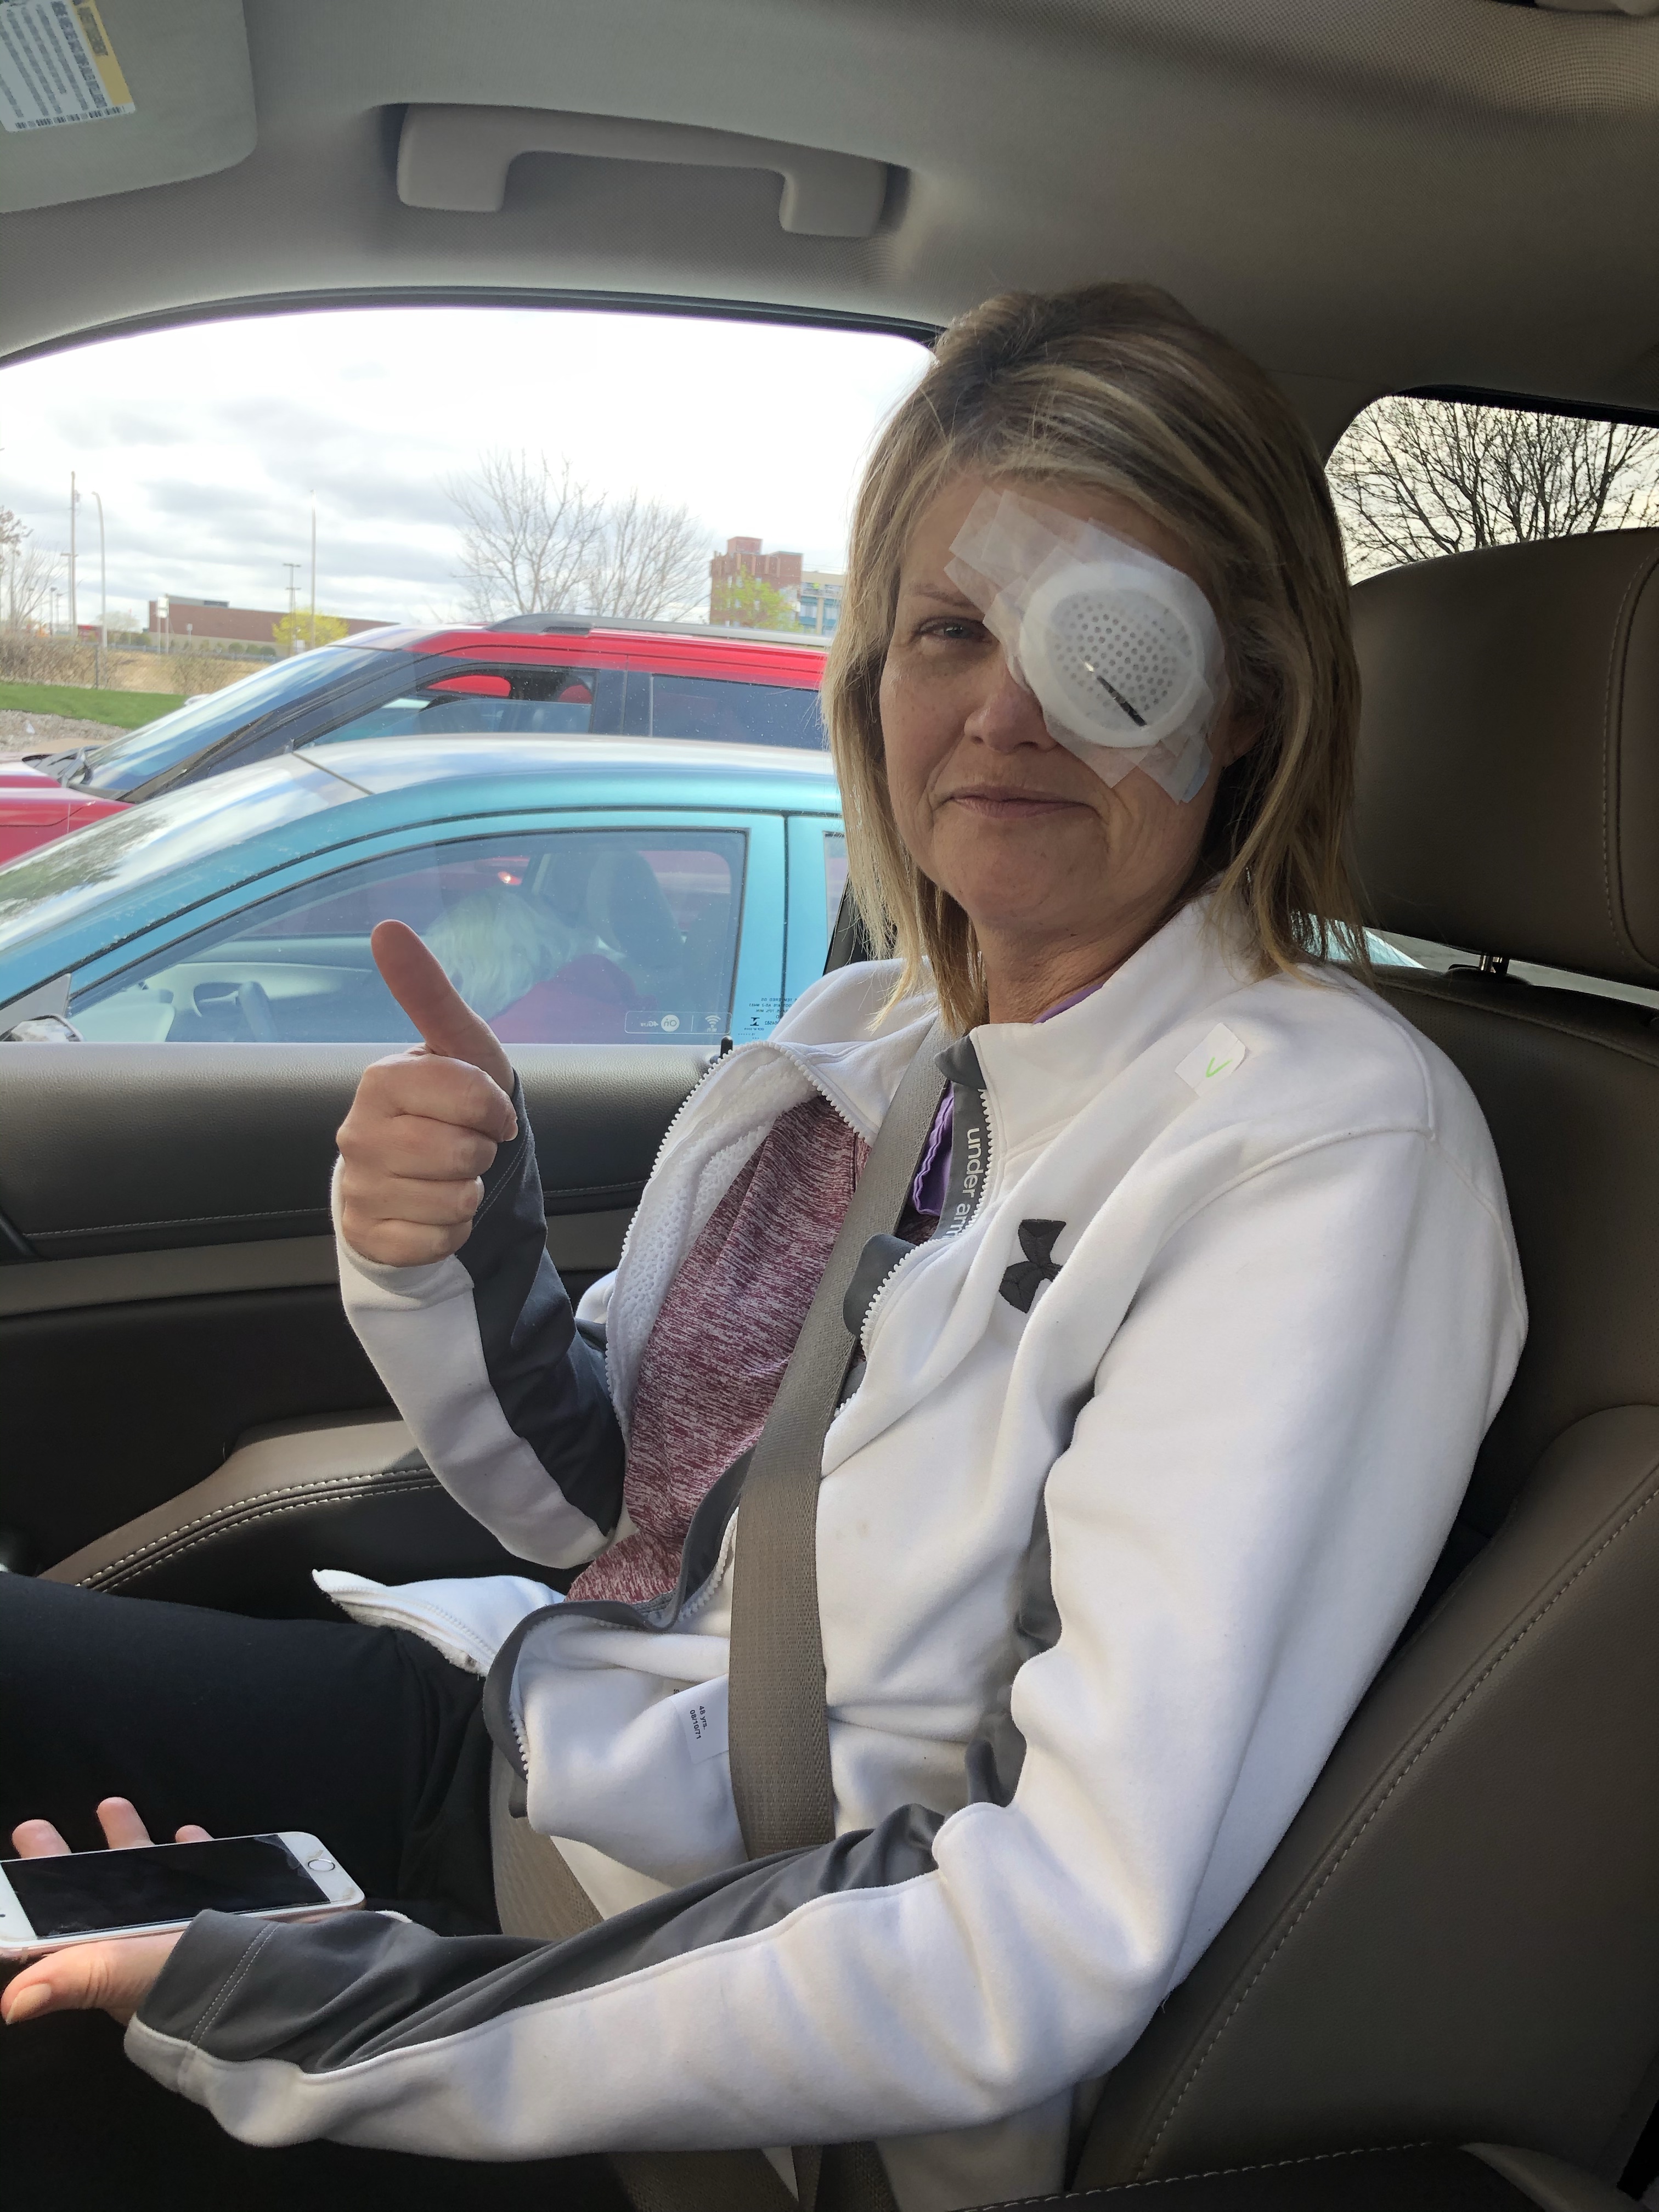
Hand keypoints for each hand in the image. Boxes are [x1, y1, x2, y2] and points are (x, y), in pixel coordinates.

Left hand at [1, 1798, 208, 2027]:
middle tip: (33, 1825)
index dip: (33, 1892)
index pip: (57, 1919)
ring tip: (111, 1804)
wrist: (257, 1975)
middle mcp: (133, 1936)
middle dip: (63, 1858)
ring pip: (140, 1872)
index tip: (19, 1855)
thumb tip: (9, 2004)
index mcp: (102, 1952)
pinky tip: (189, 1831)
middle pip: (90, 1890)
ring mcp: (175, 1918)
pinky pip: (197, 1870)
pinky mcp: (217, 1905)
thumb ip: (65, 1980)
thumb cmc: (177, 1970)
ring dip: (125, 1839)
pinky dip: (191, 1849)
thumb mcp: (116, 1971)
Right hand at [336, 919, 519, 1265]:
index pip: (470, 1096)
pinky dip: (452, 1231)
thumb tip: (386, 927)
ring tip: (447, 1175)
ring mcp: (358, 1188)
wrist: (420, 1174)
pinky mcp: (368, 1236)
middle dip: (480, 1152)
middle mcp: (358, 1133)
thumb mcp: (457, 1047)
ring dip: (468, 1192)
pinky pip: (439, 1241)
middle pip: (462, 1153)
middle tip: (463, 1144)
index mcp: (381, 1081)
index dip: (494, 1108)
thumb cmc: (447, 1105)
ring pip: (454, 1201)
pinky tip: (432, 1209)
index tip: (487, 1111)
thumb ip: (428, 992)